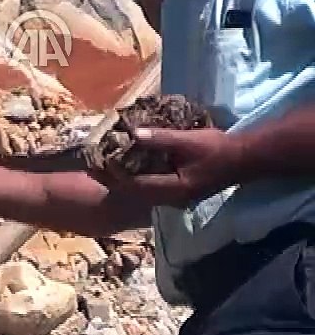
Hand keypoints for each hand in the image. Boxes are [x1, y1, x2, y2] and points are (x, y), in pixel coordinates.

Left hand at [109, 126, 245, 206]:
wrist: (243, 159)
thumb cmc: (217, 148)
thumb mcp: (188, 140)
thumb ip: (160, 139)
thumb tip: (132, 134)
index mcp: (174, 190)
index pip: (135, 186)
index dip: (114, 175)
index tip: (97, 161)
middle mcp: (171, 200)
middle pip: (132, 193)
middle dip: (111, 180)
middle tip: (90, 167)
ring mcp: (173, 199)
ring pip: (138, 194)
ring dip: (120, 181)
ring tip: (101, 168)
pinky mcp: (175, 193)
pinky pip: (148, 190)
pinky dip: (133, 180)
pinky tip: (124, 170)